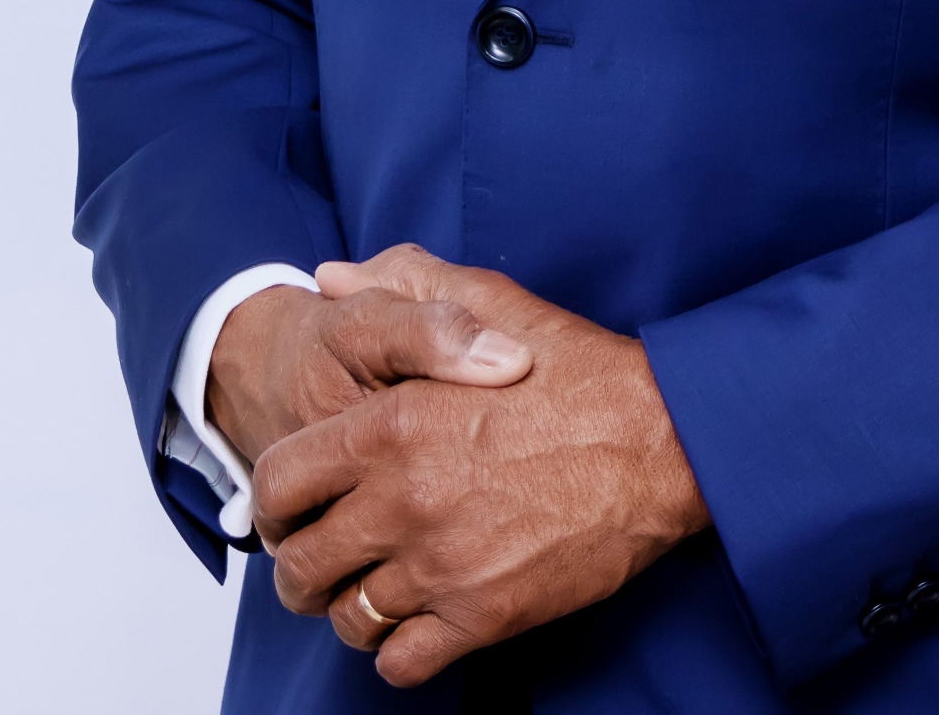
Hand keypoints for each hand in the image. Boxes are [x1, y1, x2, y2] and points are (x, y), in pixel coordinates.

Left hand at [251, 245, 709, 687]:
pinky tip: (423, 620)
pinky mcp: (484, 615)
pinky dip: (401, 651)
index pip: (278, 484)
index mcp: (393, 424)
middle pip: (302, 567)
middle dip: (305, 569)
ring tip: (380, 588)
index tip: (295, 509)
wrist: (663, 440)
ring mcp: (442, 564)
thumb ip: (403, 284)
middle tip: (330, 561)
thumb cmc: (580, 371)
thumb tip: (333, 275)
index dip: (275, 504)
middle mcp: (404, 499)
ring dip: (355, 609)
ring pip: (349, 619)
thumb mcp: (491, 300)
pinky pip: (401, 663)